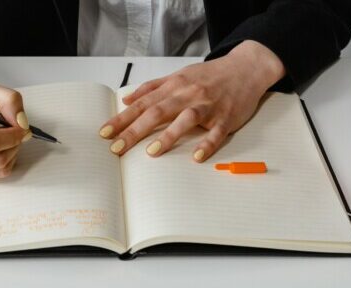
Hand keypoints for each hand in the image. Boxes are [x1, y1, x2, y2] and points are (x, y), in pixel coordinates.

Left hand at [99, 41, 285, 161]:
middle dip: (135, 131)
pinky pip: (216, 133)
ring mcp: (208, 106)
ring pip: (185, 119)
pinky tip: (197, 156)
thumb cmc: (210, 76)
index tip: (105, 133)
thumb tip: (127, 98)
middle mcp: (188, 95)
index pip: (142, 104)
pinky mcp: (225, 118)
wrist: (245, 68)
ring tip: (152, 151)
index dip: (122, 119)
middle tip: (117, 148)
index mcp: (174, 86)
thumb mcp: (178, 76)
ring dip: (168, 135)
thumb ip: (152, 87)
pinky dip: (207, 144)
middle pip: (157, 112)